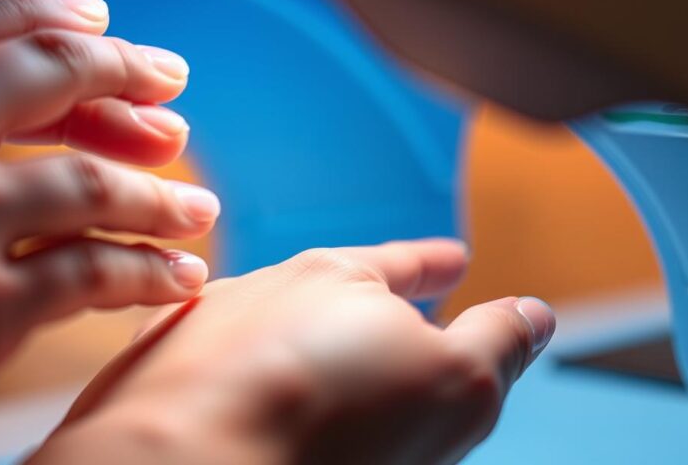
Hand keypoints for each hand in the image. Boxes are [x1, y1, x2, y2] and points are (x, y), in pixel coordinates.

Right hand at [0, 0, 218, 463]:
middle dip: (126, 81)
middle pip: (47, 74)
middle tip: (173, 107)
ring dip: (158, 198)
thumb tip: (12, 114)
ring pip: (89, 183)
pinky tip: (178, 276)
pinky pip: (93, 271)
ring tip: (197, 211)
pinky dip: (148, 271)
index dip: (50, 16)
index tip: (102, 26)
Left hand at [32, 239, 554, 464]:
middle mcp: (263, 288)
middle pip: (329, 286)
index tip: (451, 257)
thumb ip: (496, 344)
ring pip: (265, 323)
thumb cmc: (319, 430)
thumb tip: (532, 313)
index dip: (433, 262)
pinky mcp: (154, 372)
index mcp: (341, 278)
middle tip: (391, 310)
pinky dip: (235, 376)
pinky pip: (209, 363)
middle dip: (363, 300)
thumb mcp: (454, 389)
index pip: (404, 262)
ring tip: (314, 369)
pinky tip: (240, 401)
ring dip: (294, 338)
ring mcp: (202, 327)